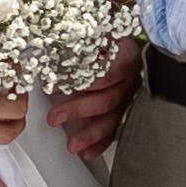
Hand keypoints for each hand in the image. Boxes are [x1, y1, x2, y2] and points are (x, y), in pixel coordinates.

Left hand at [50, 35, 140, 164]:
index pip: (111, 72)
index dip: (86, 81)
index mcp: (128, 56)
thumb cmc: (101, 40)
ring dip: (90, 134)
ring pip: (112, 119)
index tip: (61, 85)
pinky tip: (87, 152)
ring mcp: (128, 98)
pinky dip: (100, 144)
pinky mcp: (123, 113)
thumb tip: (57, 42)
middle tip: (54, 116)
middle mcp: (131, 79)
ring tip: (71, 144)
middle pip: (108, 99)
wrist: (115, 47)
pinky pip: (114, 132)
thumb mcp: (93, 34)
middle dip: (79, 109)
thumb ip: (81, 40)